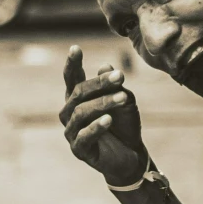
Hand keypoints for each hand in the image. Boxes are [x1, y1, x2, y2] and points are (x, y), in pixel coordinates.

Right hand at [60, 46, 146, 187]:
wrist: (131, 155)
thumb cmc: (124, 124)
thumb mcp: (124, 100)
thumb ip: (114, 86)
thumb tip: (105, 66)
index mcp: (78, 99)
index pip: (72, 79)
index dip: (72, 64)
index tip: (75, 48)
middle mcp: (70, 113)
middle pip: (78, 93)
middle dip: (99, 83)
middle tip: (121, 76)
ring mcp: (72, 132)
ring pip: (81, 113)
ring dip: (103, 103)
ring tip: (123, 98)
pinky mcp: (79, 150)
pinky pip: (84, 136)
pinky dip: (96, 127)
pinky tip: (109, 120)